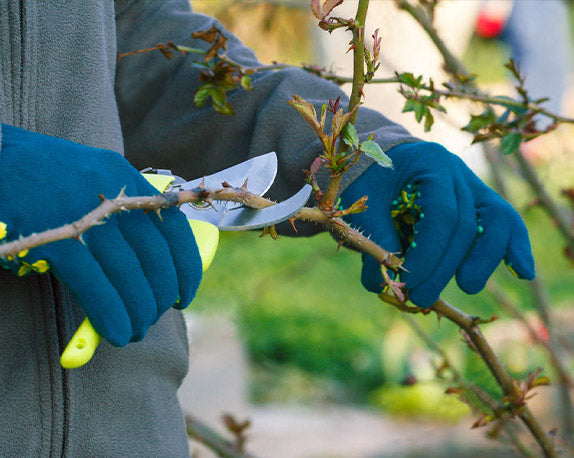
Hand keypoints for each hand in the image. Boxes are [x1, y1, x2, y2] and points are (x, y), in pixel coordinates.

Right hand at [0, 124, 201, 345]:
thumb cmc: (46, 181)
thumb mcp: (94, 185)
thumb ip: (124, 219)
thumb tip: (152, 274)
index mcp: (127, 179)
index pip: (175, 230)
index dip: (186, 270)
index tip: (184, 296)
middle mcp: (113, 194)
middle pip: (155, 259)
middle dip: (159, 298)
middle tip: (152, 319)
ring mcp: (85, 215)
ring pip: (129, 276)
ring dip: (138, 313)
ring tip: (134, 331)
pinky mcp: (55, 238)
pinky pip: (95, 286)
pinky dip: (111, 315)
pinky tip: (116, 333)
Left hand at [341, 142, 534, 306]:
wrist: (384, 161)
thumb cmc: (370, 180)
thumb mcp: (364, 203)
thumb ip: (374, 239)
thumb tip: (382, 283)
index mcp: (429, 163)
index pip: (441, 213)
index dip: (429, 254)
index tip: (410, 282)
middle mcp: (457, 172)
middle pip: (466, 224)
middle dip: (445, 267)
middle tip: (422, 297)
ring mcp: (473, 186)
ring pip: (497, 220)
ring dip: (484, 259)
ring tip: (466, 286)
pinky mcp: (480, 203)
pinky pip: (506, 222)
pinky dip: (514, 247)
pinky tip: (523, 272)